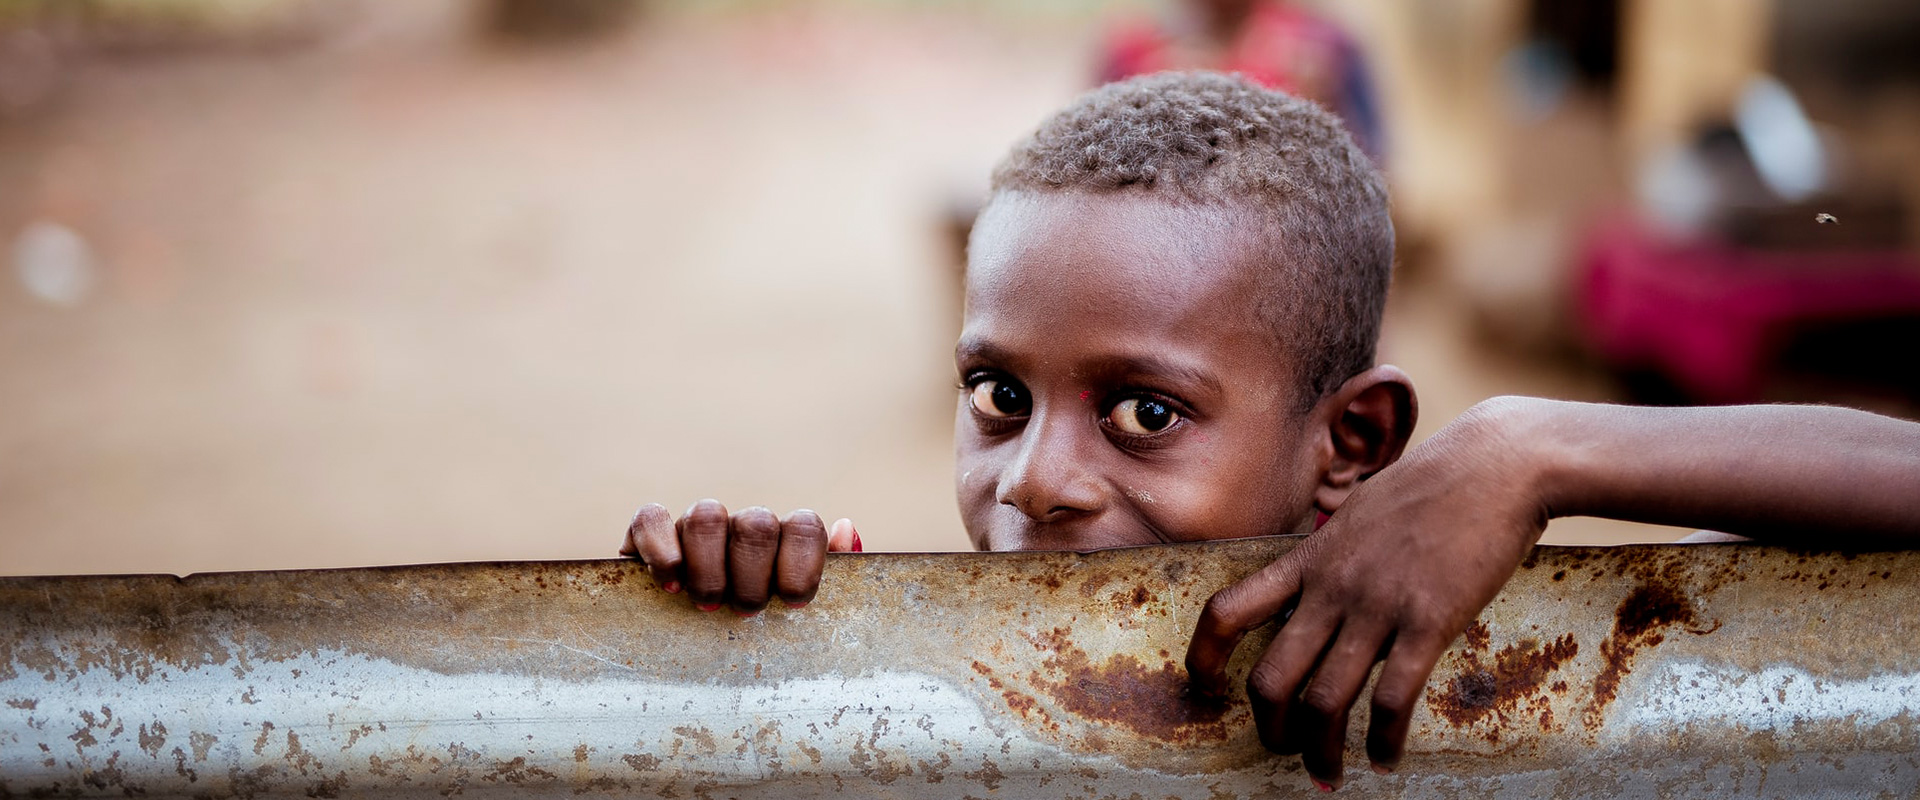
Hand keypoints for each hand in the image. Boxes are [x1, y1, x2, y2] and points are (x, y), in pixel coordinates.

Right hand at [620, 499, 860, 613]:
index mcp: (784, 541)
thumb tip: (847, 529)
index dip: (801, 563)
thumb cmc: (759, 637)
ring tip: (708, 605)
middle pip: (756, 524)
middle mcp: (741, 525)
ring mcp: (695, 525)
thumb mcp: (800, 616)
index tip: (792, 603)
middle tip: (745, 612)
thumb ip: (835, 577)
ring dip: (709, 569)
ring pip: (707, 516)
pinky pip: (652, 517)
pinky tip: (669, 586)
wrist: (687, 655)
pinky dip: (661, 550)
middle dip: (753, 576)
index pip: (804, 525)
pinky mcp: (649, 531)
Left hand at [1185, 401, 1549, 790]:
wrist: (1496, 464)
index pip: (1229, 610)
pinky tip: (1385, 758)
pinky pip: (1393, 699)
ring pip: (1325, 700)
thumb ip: (1334, 552)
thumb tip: (1320, 580)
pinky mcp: (1429, 621)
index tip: (1205, 685)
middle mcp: (1332, 587)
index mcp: (1309, 558)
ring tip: (1327, 774)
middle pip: (1271, 676)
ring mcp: (1377, 606)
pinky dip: (1384, 741)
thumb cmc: (1434, 484)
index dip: (1204, 656)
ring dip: (1321, 750)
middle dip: (1269, 727)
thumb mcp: (1360, 512)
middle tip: (1280, 749)